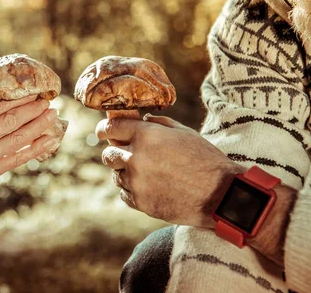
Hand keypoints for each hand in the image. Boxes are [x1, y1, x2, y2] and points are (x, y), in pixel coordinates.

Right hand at [0, 95, 57, 191]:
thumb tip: (15, 102)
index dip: (19, 100)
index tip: (34, 92)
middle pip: (10, 122)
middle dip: (33, 111)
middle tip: (48, 102)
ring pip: (17, 139)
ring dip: (39, 126)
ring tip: (52, 115)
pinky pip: (17, 158)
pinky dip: (36, 148)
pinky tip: (49, 139)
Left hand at [96, 114, 243, 227]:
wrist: (221, 194)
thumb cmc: (205, 159)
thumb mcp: (184, 132)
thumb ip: (158, 124)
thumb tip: (140, 120)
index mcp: (146, 136)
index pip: (111, 128)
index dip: (103, 128)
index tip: (102, 131)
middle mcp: (136, 158)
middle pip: (108, 154)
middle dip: (114, 152)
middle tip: (124, 154)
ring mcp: (137, 182)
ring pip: (116, 175)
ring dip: (124, 172)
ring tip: (144, 173)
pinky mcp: (141, 202)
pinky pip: (124, 194)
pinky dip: (131, 190)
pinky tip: (146, 187)